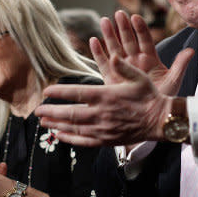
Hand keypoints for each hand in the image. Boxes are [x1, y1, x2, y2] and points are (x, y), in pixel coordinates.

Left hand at [35, 55, 174, 146]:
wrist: (160, 120)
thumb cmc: (149, 96)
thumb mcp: (138, 76)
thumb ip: (122, 66)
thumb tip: (111, 55)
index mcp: (106, 96)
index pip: (76, 93)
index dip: (59, 92)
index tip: (46, 91)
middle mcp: (101, 113)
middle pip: (70, 113)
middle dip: (51, 112)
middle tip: (37, 110)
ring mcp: (103, 129)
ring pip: (74, 128)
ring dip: (56, 125)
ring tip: (43, 122)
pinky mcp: (107, 140)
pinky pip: (84, 141)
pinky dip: (69, 139)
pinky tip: (59, 136)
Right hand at [92, 11, 193, 95]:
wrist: (150, 116)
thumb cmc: (163, 99)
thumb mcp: (173, 81)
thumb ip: (180, 65)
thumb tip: (192, 50)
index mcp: (150, 60)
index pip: (145, 40)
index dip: (140, 29)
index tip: (135, 17)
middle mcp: (135, 61)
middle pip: (128, 41)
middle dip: (123, 27)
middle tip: (118, 14)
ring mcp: (123, 69)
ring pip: (115, 48)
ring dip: (110, 35)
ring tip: (105, 20)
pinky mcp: (112, 78)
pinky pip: (103, 63)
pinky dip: (98, 53)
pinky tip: (93, 40)